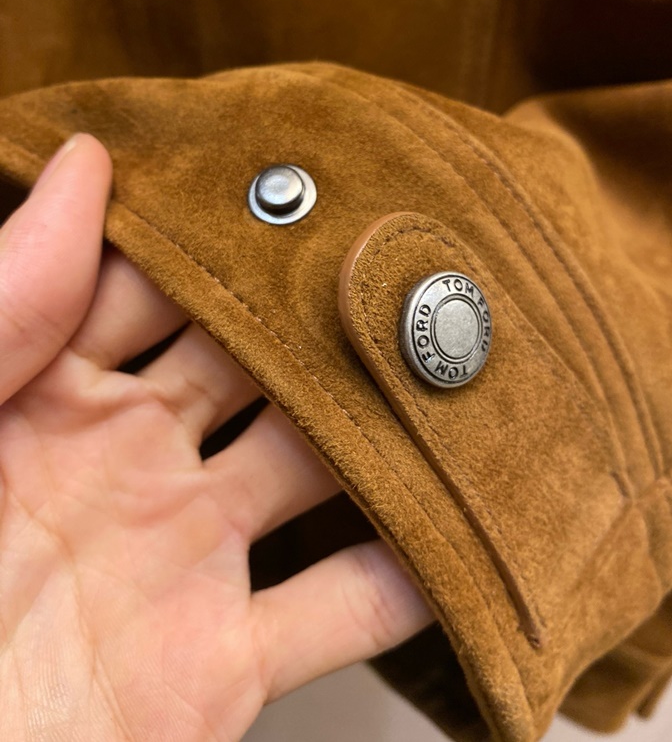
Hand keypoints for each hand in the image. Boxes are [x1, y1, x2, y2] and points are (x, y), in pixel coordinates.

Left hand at [0, 134, 433, 740]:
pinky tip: (468, 527)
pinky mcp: (223, 665)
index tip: (307, 178)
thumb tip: (86, 165)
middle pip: (262, 367)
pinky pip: (345, 610)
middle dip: (328, 316)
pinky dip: (414, 576)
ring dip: (391, 430)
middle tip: (411, 252)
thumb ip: (9, 301)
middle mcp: (137, 466)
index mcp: (56, 399)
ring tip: (464, 364)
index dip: (226, 232)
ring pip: (323, 471)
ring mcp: (188, 559)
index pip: (162, 285)